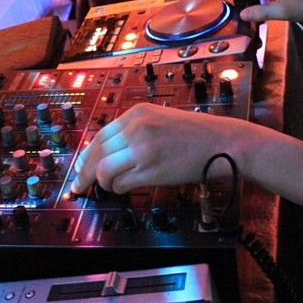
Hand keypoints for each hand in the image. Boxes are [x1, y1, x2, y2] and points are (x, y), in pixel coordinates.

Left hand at [71, 103, 244, 195]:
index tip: (80, 167)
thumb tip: (108, 152)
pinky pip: (120, 183)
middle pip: (96, 153)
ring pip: (104, 170)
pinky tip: (126, 187)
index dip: (86, 155)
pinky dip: (118, 189)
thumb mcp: (160, 119)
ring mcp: (142, 149)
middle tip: (79, 185)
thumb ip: (134, 131)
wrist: (223, 142)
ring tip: (112, 186)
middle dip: (85, 173)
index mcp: (137, 113)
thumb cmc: (196, 134)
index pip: (100, 136)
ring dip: (103, 182)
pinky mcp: (150, 170)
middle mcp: (136, 128)